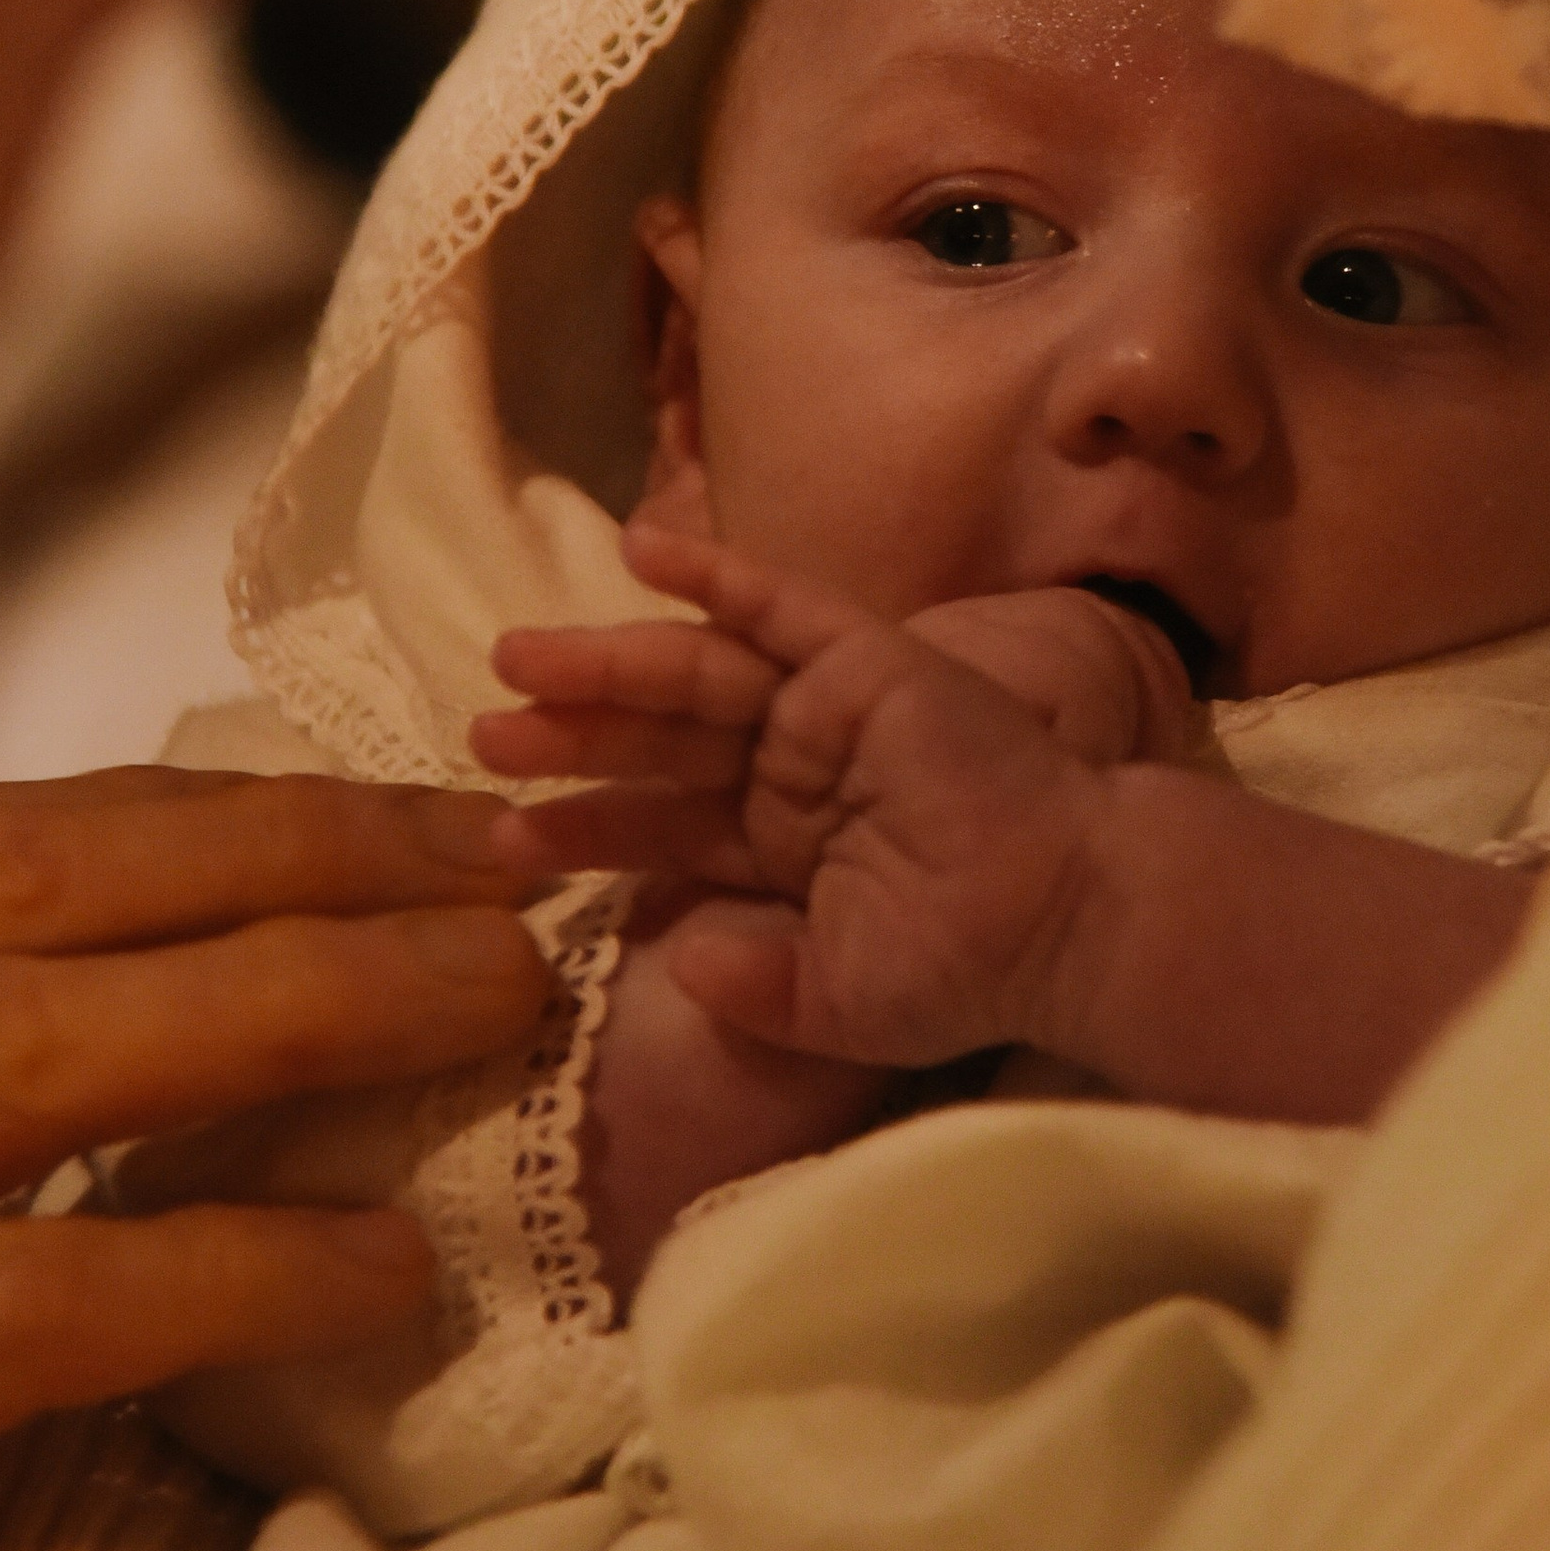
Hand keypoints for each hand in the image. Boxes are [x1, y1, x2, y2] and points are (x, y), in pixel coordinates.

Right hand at [0, 766, 546, 1550]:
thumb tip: (200, 962)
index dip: (217, 809)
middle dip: (291, 862)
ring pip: (19, 1053)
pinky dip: (205, 1272)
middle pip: (20, 899)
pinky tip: (374, 1273)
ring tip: (491, 1009)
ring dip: (289, 1006)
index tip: (414, 814)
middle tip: (511, 873)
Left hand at [473, 527, 1137, 1069]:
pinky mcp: (871, 662)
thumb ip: (756, 986)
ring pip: (700, 676)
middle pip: (663, 742)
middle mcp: (795, 769)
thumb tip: (679, 962)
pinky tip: (645, 550)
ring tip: (516, 662)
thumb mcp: (838, 1000)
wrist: (1067, 918)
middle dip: (574, 736)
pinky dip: (718, 574)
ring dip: (609, 665)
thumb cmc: (969, 967)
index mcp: (781, 847)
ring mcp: (830, 710)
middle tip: (482, 736)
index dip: (584, 827)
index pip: (663, 827)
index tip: (500, 843)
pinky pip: (783, 608)